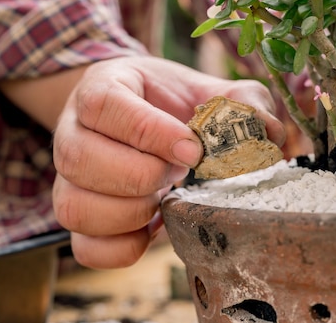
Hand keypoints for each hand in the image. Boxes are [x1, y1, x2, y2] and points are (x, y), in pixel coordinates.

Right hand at [52, 56, 284, 267]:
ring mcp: (67, 177)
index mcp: (99, 88)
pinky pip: (84, 246)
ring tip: (163, 198)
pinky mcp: (77, 215)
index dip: (149, 132)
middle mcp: (71, 132)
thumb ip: (239, 100)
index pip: (103, 107)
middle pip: (79, 159)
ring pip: (74, 207)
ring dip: (130, 212)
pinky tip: (151, 228)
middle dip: (141, 174)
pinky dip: (123, 247)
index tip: (192, 149)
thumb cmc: (167, 101)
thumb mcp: (201, 88)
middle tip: (178, 174)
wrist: (136, 112)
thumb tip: (269, 131)